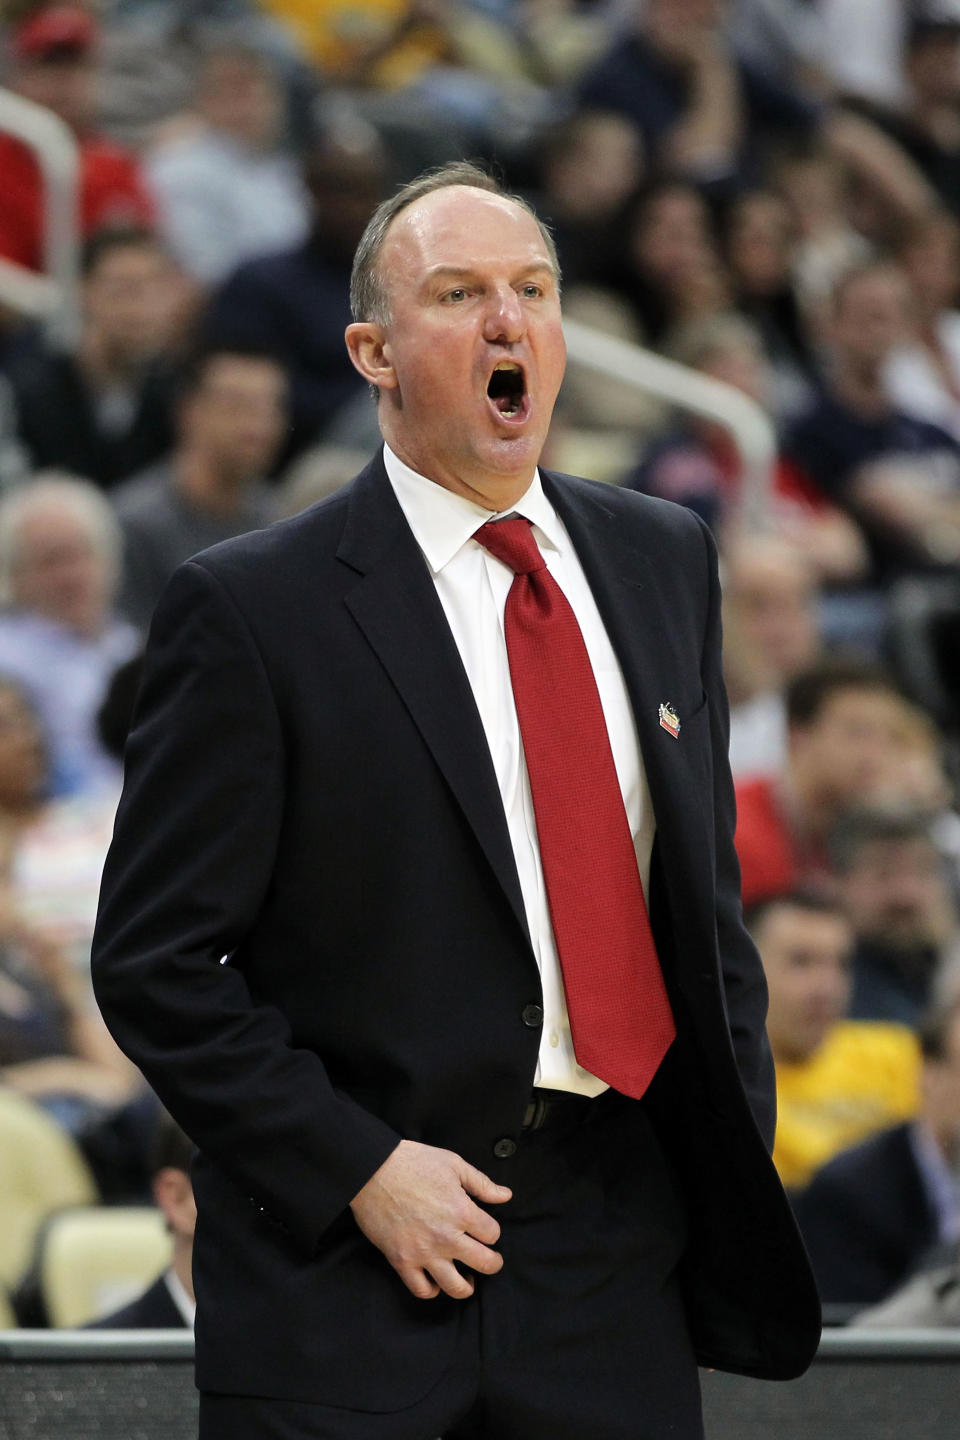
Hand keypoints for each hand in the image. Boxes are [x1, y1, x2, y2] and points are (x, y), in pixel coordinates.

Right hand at [349, 1139, 511, 1299]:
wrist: (372, 1170)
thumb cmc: (413, 1162)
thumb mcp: (453, 1164)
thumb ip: (482, 1183)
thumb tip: (506, 1195)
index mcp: (462, 1211)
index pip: (492, 1234)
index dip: (492, 1231)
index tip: (485, 1228)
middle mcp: (446, 1237)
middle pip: (484, 1264)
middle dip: (493, 1263)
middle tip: (491, 1260)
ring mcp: (423, 1253)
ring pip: (456, 1287)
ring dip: (467, 1286)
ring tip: (468, 1279)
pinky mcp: (401, 1261)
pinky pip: (422, 1289)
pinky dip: (433, 1290)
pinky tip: (438, 1281)